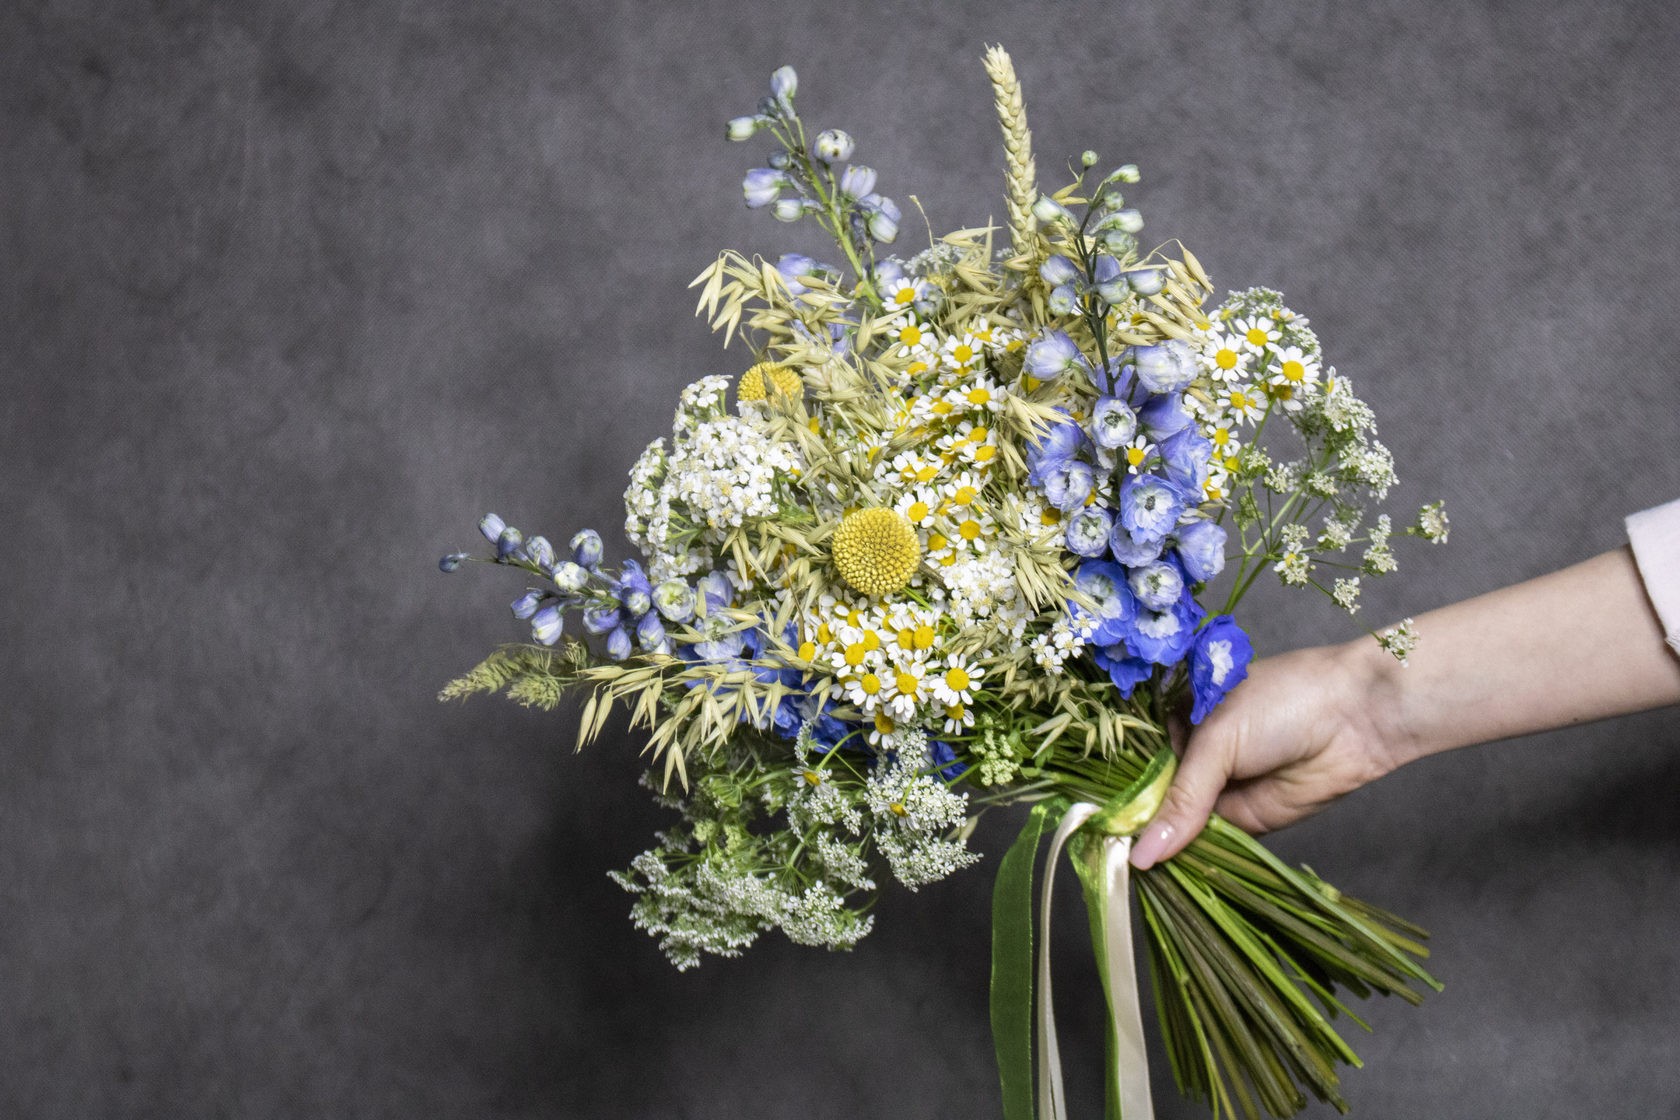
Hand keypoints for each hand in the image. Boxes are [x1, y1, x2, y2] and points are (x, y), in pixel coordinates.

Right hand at [1129, 643, 1398, 868]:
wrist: (1358, 716)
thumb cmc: (1283, 702)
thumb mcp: (1219, 741)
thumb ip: (1181, 800)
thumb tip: (1141, 852)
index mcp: (1178, 719)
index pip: (1136, 763)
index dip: (1115, 792)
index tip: (1090, 824)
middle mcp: (1194, 756)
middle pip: (1154, 799)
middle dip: (1135, 826)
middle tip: (1104, 856)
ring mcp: (1220, 789)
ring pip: (1181, 826)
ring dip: (1163, 849)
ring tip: (1128, 872)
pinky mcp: (1247, 820)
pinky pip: (1212, 845)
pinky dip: (1194, 860)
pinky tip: (1167, 876)